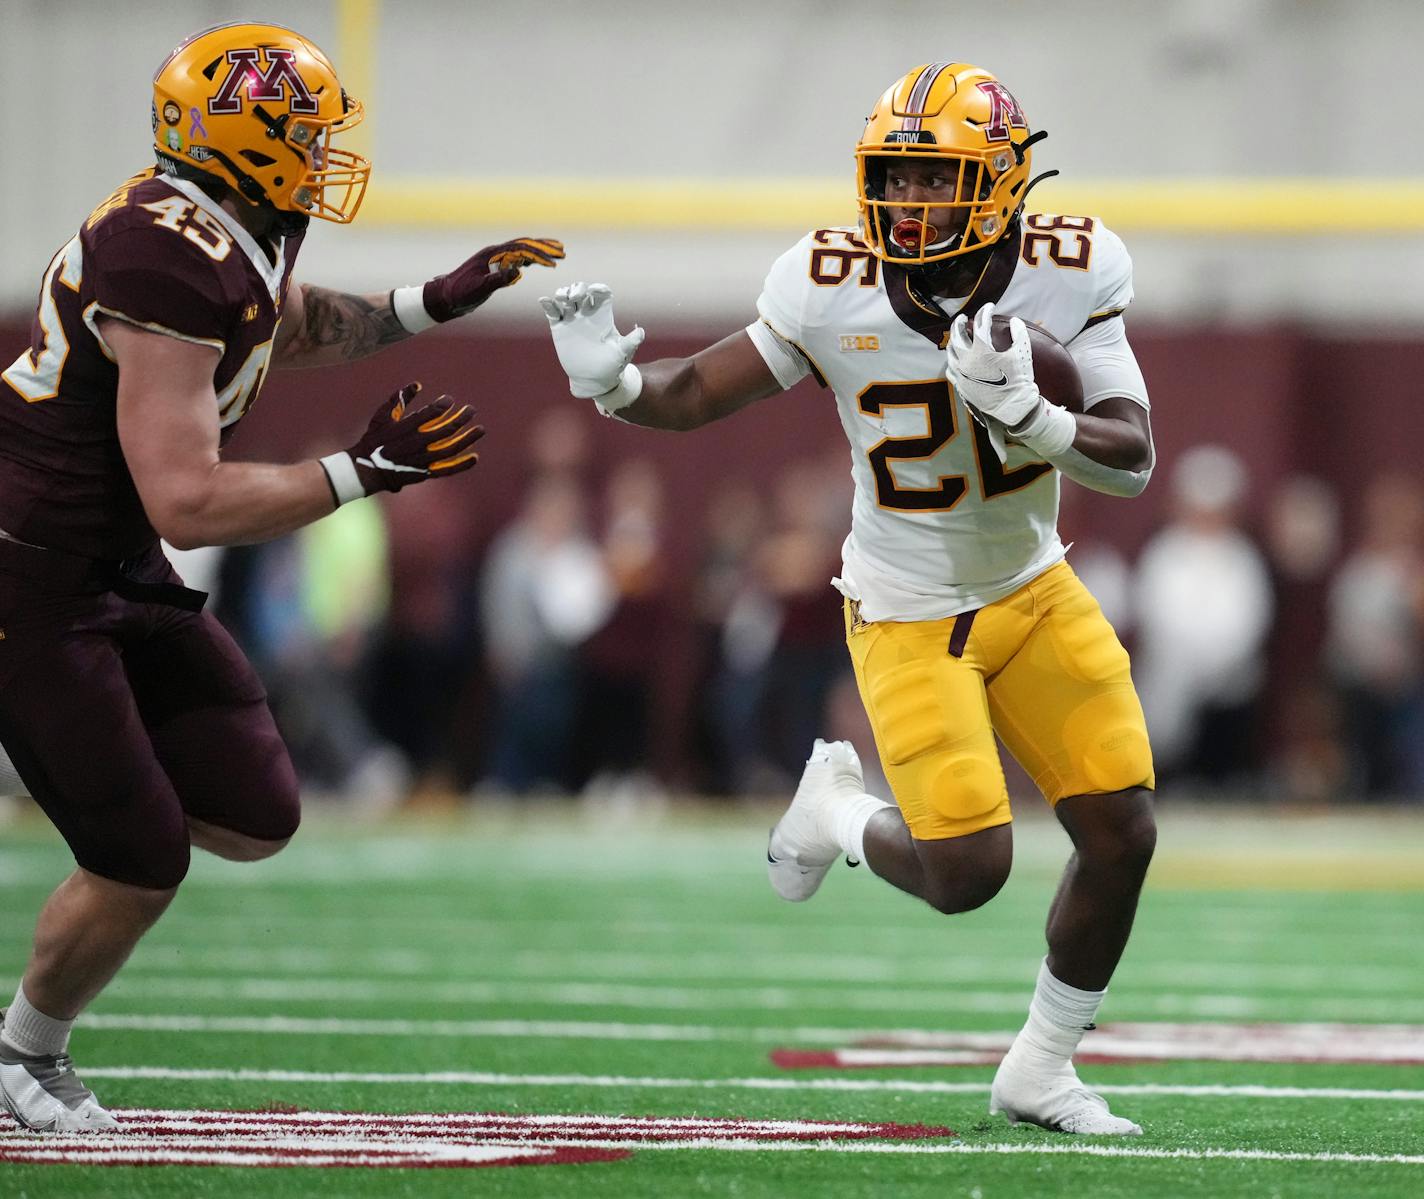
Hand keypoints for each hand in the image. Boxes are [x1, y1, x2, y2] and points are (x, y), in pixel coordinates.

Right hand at [348, 382, 483, 492]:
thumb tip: (417, 385)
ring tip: (481, 430)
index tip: (449, 400)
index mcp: (405, 428)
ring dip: (468, 439)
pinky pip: (447, 470)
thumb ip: (399, 399)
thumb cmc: (375, 439)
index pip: (429, 414)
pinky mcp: (425, 473)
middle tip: (472, 410)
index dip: (442, 406)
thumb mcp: (382, 415)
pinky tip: (475, 457)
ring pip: (451, 449)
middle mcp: (416, 444)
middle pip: (445, 430)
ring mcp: (422, 460)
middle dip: (461, 419)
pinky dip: (462, 464)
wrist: (367, 469)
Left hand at [422, 237, 564, 321]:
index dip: (539, 254)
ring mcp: (494, 259)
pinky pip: (515, 258)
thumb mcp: (479, 289)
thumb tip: (518, 271)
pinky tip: (537, 263)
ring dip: (539, 251)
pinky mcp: (493, 267)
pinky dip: (529, 258)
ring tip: (557, 253)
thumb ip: (498, 279)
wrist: (444, 298)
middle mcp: (494, 253)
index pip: (520, 249)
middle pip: (523, 244)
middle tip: (562, 250)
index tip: (554, 262)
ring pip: (521, 250)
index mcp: (491, 255)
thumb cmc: (459, 294)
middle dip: (544, 247)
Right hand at [540, 282, 645, 398]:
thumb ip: (631, 341)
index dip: (598, 288)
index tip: (594, 290)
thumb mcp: (623, 353)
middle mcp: (587, 314)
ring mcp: (572, 319)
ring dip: (563, 293)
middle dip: (578, 288)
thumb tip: (641, 332)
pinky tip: (544, 301)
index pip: (601, 293)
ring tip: (562, 299)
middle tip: (575, 296)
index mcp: (603, 315)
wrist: (594, 380)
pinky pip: (552, 311)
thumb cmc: (612, 366)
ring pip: (566, 298)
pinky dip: (548, 304)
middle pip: (582, 291)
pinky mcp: (559, 328)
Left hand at [946, 303, 1042, 429]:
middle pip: (956, 336)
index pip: (980, 324)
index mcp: (981, 351)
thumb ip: (1019, 333)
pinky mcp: (960, 385)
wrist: (1012, 407)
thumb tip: (1015, 320)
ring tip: (956, 336)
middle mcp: (966, 361)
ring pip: (950, 352)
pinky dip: (952, 360)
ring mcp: (961, 374)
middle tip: (962, 318)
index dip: (985, 311)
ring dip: (953, 341)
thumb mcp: (1023, 353)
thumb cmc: (1019, 379)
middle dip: (959, 324)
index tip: (990, 306)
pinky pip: (950, 369)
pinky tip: (955, 358)